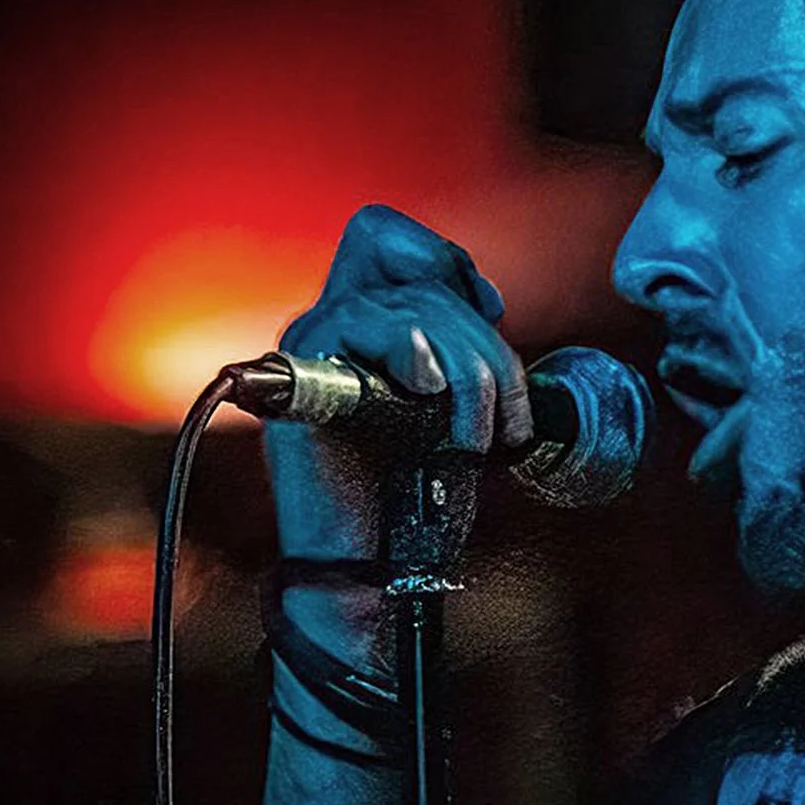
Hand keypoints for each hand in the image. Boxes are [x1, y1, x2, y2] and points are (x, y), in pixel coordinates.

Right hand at [267, 205, 533, 664]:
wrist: (376, 569)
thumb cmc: (416, 498)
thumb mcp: (455, 406)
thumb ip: (455, 346)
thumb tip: (484, 302)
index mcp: (362, 326)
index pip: (384, 235)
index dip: (444, 259)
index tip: (491, 311)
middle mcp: (330, 328)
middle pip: (416, 274)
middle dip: (480, 339)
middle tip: (501, 413)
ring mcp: (313, 351)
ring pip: (408, 303)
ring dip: (469, 368)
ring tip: (475, 435)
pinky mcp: (303, 380)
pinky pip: (359, 322)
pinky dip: (411, 350)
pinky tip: (426, 392)